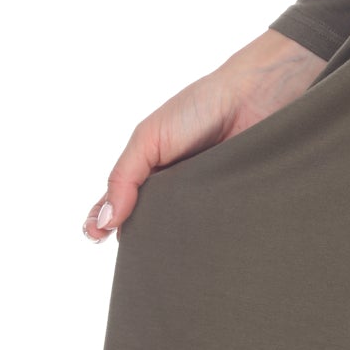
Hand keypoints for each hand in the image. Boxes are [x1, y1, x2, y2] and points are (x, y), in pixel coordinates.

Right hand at [81, 29, 326, 241]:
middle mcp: (173, 187)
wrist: (253, 97)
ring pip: (177, 233)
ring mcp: (201, 198)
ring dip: (165, 243)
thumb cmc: (199, 107)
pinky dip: (199, 240)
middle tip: (127, 249)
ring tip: (154, 252)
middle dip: (134, 239)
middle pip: (146, 224)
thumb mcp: (148, 137)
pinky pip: (209, 230)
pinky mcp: (228, 206)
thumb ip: (123, 176)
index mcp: (149, 169)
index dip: (103, 221)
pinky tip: (189, 249)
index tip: (96, 236)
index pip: (119, 203)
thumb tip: (104, 220)